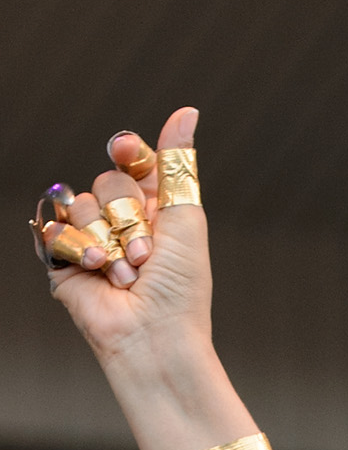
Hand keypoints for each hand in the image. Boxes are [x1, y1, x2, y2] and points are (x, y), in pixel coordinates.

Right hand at [37, 106, 212, 393]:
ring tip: (127, 274)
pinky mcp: (67, 261)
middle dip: (127, 215)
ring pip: (81, 203)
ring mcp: (93, 241)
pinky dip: (82, 250)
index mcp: (157, 211)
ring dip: (107, 240)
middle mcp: (124, 223)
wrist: (153, 338)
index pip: (134, 162)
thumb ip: (178, 163)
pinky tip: (100, 273)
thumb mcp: (187, 218)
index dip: (128, 153)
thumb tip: (187, 110)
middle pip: (108, 180)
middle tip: (146, 254)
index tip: (127, 152)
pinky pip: (58, 229)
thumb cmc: (180, 291)